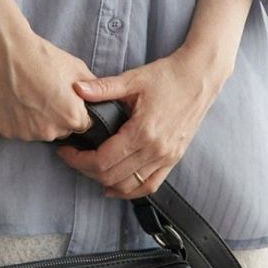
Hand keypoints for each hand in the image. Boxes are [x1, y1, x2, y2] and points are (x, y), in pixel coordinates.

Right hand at [0, 18, 95, 142]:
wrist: (7, 50)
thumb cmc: (43, 57)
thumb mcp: (78, 68)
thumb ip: (92, 89)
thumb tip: (97, 99)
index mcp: (71, 118)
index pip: (81, 125)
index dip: (74, 110)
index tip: (64, 99)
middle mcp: (50, 132)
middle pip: (59, 131)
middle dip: (55, 117)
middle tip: (44, 94)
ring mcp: (27, 134)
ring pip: (37, 131)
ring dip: (36, 120)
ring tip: (28, 95)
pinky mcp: (7, 131)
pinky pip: (17, 129)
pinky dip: (17, 119)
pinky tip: (15, 99)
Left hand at [55, 47, 229, 197]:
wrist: (200, 78)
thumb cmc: (168, 76)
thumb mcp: (134, 79)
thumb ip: (104, 88)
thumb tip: (77, 89)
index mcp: (142, 132)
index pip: (102, 161)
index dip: (79, 161)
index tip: (67, 152)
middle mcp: (155, 150)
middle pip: (112, 177)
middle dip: (87, 171)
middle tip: (74, 159)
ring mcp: (165, 158)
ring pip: (128, 186)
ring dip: (106, 183)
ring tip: (90, 170)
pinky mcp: (173, 160)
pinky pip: (149, 186)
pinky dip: (129, 191)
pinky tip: (115, 187)